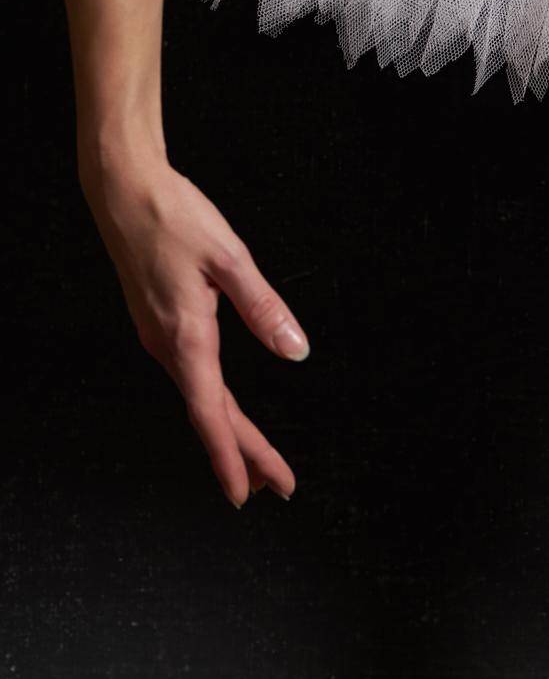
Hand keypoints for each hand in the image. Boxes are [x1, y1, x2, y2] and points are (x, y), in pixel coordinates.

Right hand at [81, 156, 307, 507]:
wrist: (122, 188)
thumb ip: (265, 307)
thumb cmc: (172, 215)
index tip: (248, 490)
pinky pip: (191, 380)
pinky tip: (224, 416)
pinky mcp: (159, 326)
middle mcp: (167, 345)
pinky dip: (213, 408)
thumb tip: (296, 349)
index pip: (211, 412)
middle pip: (211, 415)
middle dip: (244, 455)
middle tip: (274, 489)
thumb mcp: (230, 258)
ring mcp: (160, 337)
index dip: (232, 455)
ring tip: (255, 470)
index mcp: (185, 335)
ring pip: (201, 400)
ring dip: (229, 435)